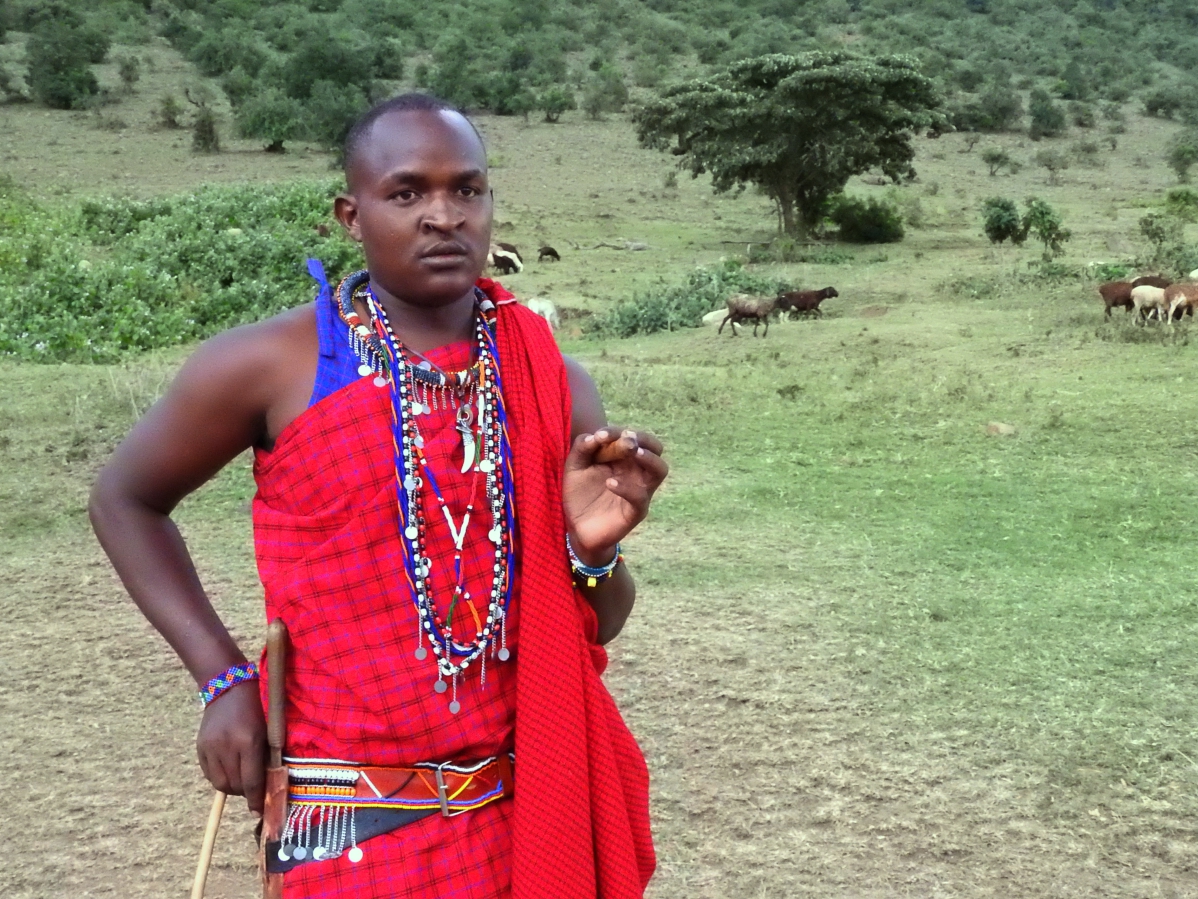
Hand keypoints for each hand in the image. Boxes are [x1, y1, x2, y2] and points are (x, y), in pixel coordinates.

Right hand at [196, 680, 267, 814]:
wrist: (228, 686)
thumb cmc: (257, 706)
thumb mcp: (268, 729)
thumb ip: (267, 756)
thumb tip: (269, 785)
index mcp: (248, 741)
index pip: (252, 780)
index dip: (257, 799)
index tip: (260, 811)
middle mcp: (227, 746)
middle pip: (235, 785)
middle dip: (245, 793)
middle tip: (254, 791)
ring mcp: (211, 747)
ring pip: (220, 783)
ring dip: (232, 788)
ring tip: (241, 781)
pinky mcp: (200, 747)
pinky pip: (210, 774)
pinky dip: (220, 778)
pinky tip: (229, 772)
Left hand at [563, 427, 667, 562]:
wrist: (577, 528)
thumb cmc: (580, 493)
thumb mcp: (575, 466)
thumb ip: (582, 447)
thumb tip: (595, 435)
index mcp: (624, 457)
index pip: (633, 436)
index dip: (618, 431)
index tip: (601, 435)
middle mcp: (637, 471)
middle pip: (656, 448)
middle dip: (643, 439)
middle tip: (626, 439)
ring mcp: (640, 490)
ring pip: (660, 470)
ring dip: (649, 458)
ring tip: (632, 452)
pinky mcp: (636, 511)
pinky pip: (640, 497)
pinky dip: (627, 487)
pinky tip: (610, 483)